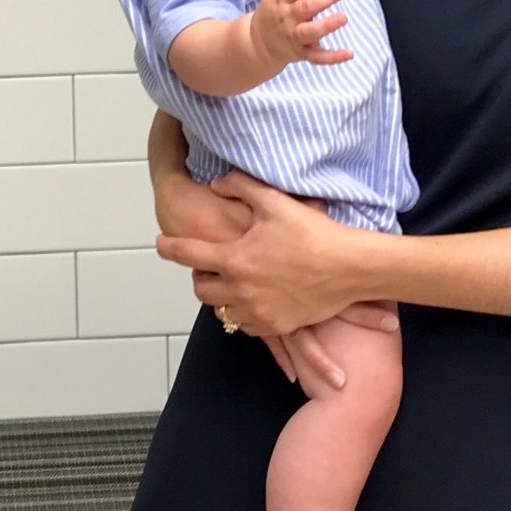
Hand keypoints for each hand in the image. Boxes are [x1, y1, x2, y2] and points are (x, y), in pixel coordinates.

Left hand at [158, 171, 383, 342]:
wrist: (349, 267)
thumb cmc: (313, 233)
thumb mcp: (274, 201)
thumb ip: (240, 187)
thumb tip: (216, 184)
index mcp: (235, 259)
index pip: (189, 254)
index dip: (170, 247)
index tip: (160, 244)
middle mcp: (241, 290)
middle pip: (201, 288)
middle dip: (199, 275)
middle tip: (209, 264)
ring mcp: (258, 311)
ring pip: (221, 310)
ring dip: (221, 296)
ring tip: (232, 281)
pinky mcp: (276, 326)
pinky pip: (246, 325)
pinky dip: (243, 313)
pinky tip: (253, 298)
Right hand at [249, 0, 352, 72]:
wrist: (256, 44)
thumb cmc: (272, 12)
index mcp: (282, 0)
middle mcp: (288, 18)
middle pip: (306, 8)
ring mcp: (295, 37)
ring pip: (310, 32)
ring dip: (327, 26)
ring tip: (344, 17)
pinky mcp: (302, 54)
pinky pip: (318, 57)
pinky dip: (333, 57)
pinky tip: (349, 53)